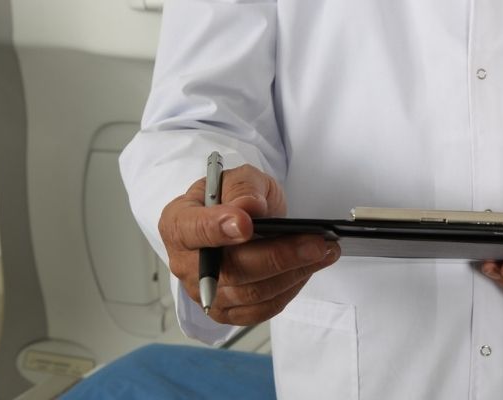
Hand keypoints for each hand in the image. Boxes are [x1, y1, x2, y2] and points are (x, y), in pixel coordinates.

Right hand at [158, 164, 340, 325]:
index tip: (246, 224)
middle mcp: (186, 264)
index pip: (192, 230)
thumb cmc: (235, 198)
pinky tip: (309, 269)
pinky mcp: (229, 311)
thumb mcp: (240, 178)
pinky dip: (290, 289)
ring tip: (324, 251)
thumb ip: (242, 188)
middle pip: (230, 270)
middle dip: (278, 256)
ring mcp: (206, 293)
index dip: (217, 229)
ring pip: (251, 293)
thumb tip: (248, 207)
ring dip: (294, 273)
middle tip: (316, 242)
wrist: (241, 220)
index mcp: (178, 224)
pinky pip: (262, 309)